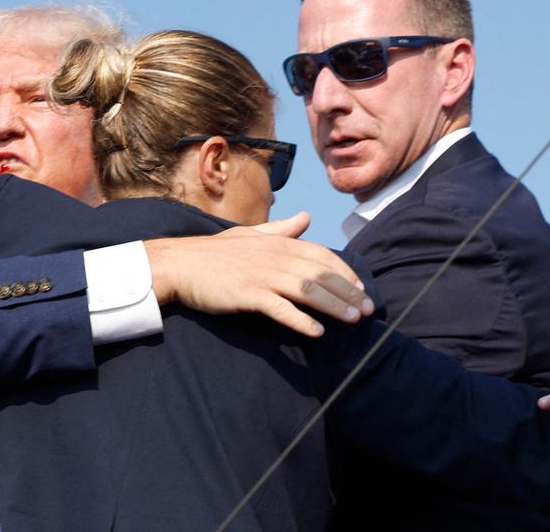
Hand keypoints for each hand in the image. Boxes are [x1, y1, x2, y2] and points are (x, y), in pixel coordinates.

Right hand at [145, 212, 372, 337]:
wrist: (181, 264)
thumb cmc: (215, 253)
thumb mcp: (250, 235)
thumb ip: (281, 229)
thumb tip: (307, 217)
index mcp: (278, 243)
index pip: (322, 255)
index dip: (345, 272)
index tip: (361, 289)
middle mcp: (275, 257)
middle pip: (321, 274)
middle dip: (348, 292)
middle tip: (368, 310)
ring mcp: (262, 276)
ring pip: (307, 290)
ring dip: (333, 305)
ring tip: (353, 320)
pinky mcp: (248, 294)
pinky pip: (280, 308)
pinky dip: (300, 320)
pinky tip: (316, 331)